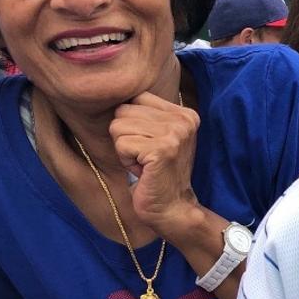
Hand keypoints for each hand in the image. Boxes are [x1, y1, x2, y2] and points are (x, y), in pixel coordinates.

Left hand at [109, 93, 201, 231]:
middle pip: (123, 111)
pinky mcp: (162, 150)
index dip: (132, 124)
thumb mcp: (159, 136)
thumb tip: (112, 90)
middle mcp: (184, 119)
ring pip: (118, 127)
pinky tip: (143, 171)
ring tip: (144, 163)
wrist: (172, 207)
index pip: (135, 99)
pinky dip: (126, 161)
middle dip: (125, 136)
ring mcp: (175, 134)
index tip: (148, 145)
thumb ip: (147, 114)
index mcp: (185, 113)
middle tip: (145, 156)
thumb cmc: (158, 173)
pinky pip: (121, 144)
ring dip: (124, 150)